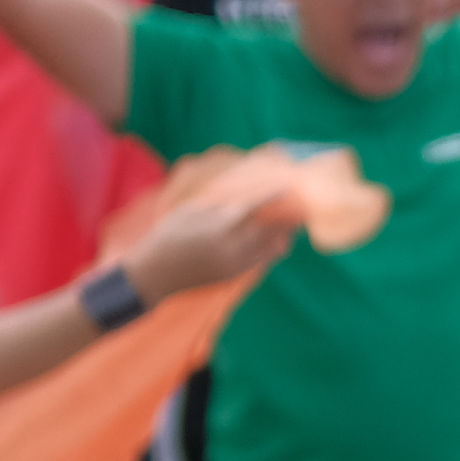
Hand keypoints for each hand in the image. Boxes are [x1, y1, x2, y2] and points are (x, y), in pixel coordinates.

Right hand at [122, 191, 301, 301]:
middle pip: (272, 228)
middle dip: (287, 216)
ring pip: (271, 246)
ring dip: (284, 233)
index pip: (256, 206)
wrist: (157, 273)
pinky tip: (279, 240)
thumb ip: (220, 205)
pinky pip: (262, 259)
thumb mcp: (191, 211)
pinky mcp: (235, 273)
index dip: (275, 196)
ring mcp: (236, 261)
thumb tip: (242, 197)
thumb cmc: (170, 234)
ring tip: (295, 222)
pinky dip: (272, 248)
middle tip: (301, 204)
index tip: (290, 187)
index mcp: (222, 223)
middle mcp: (234, 243)